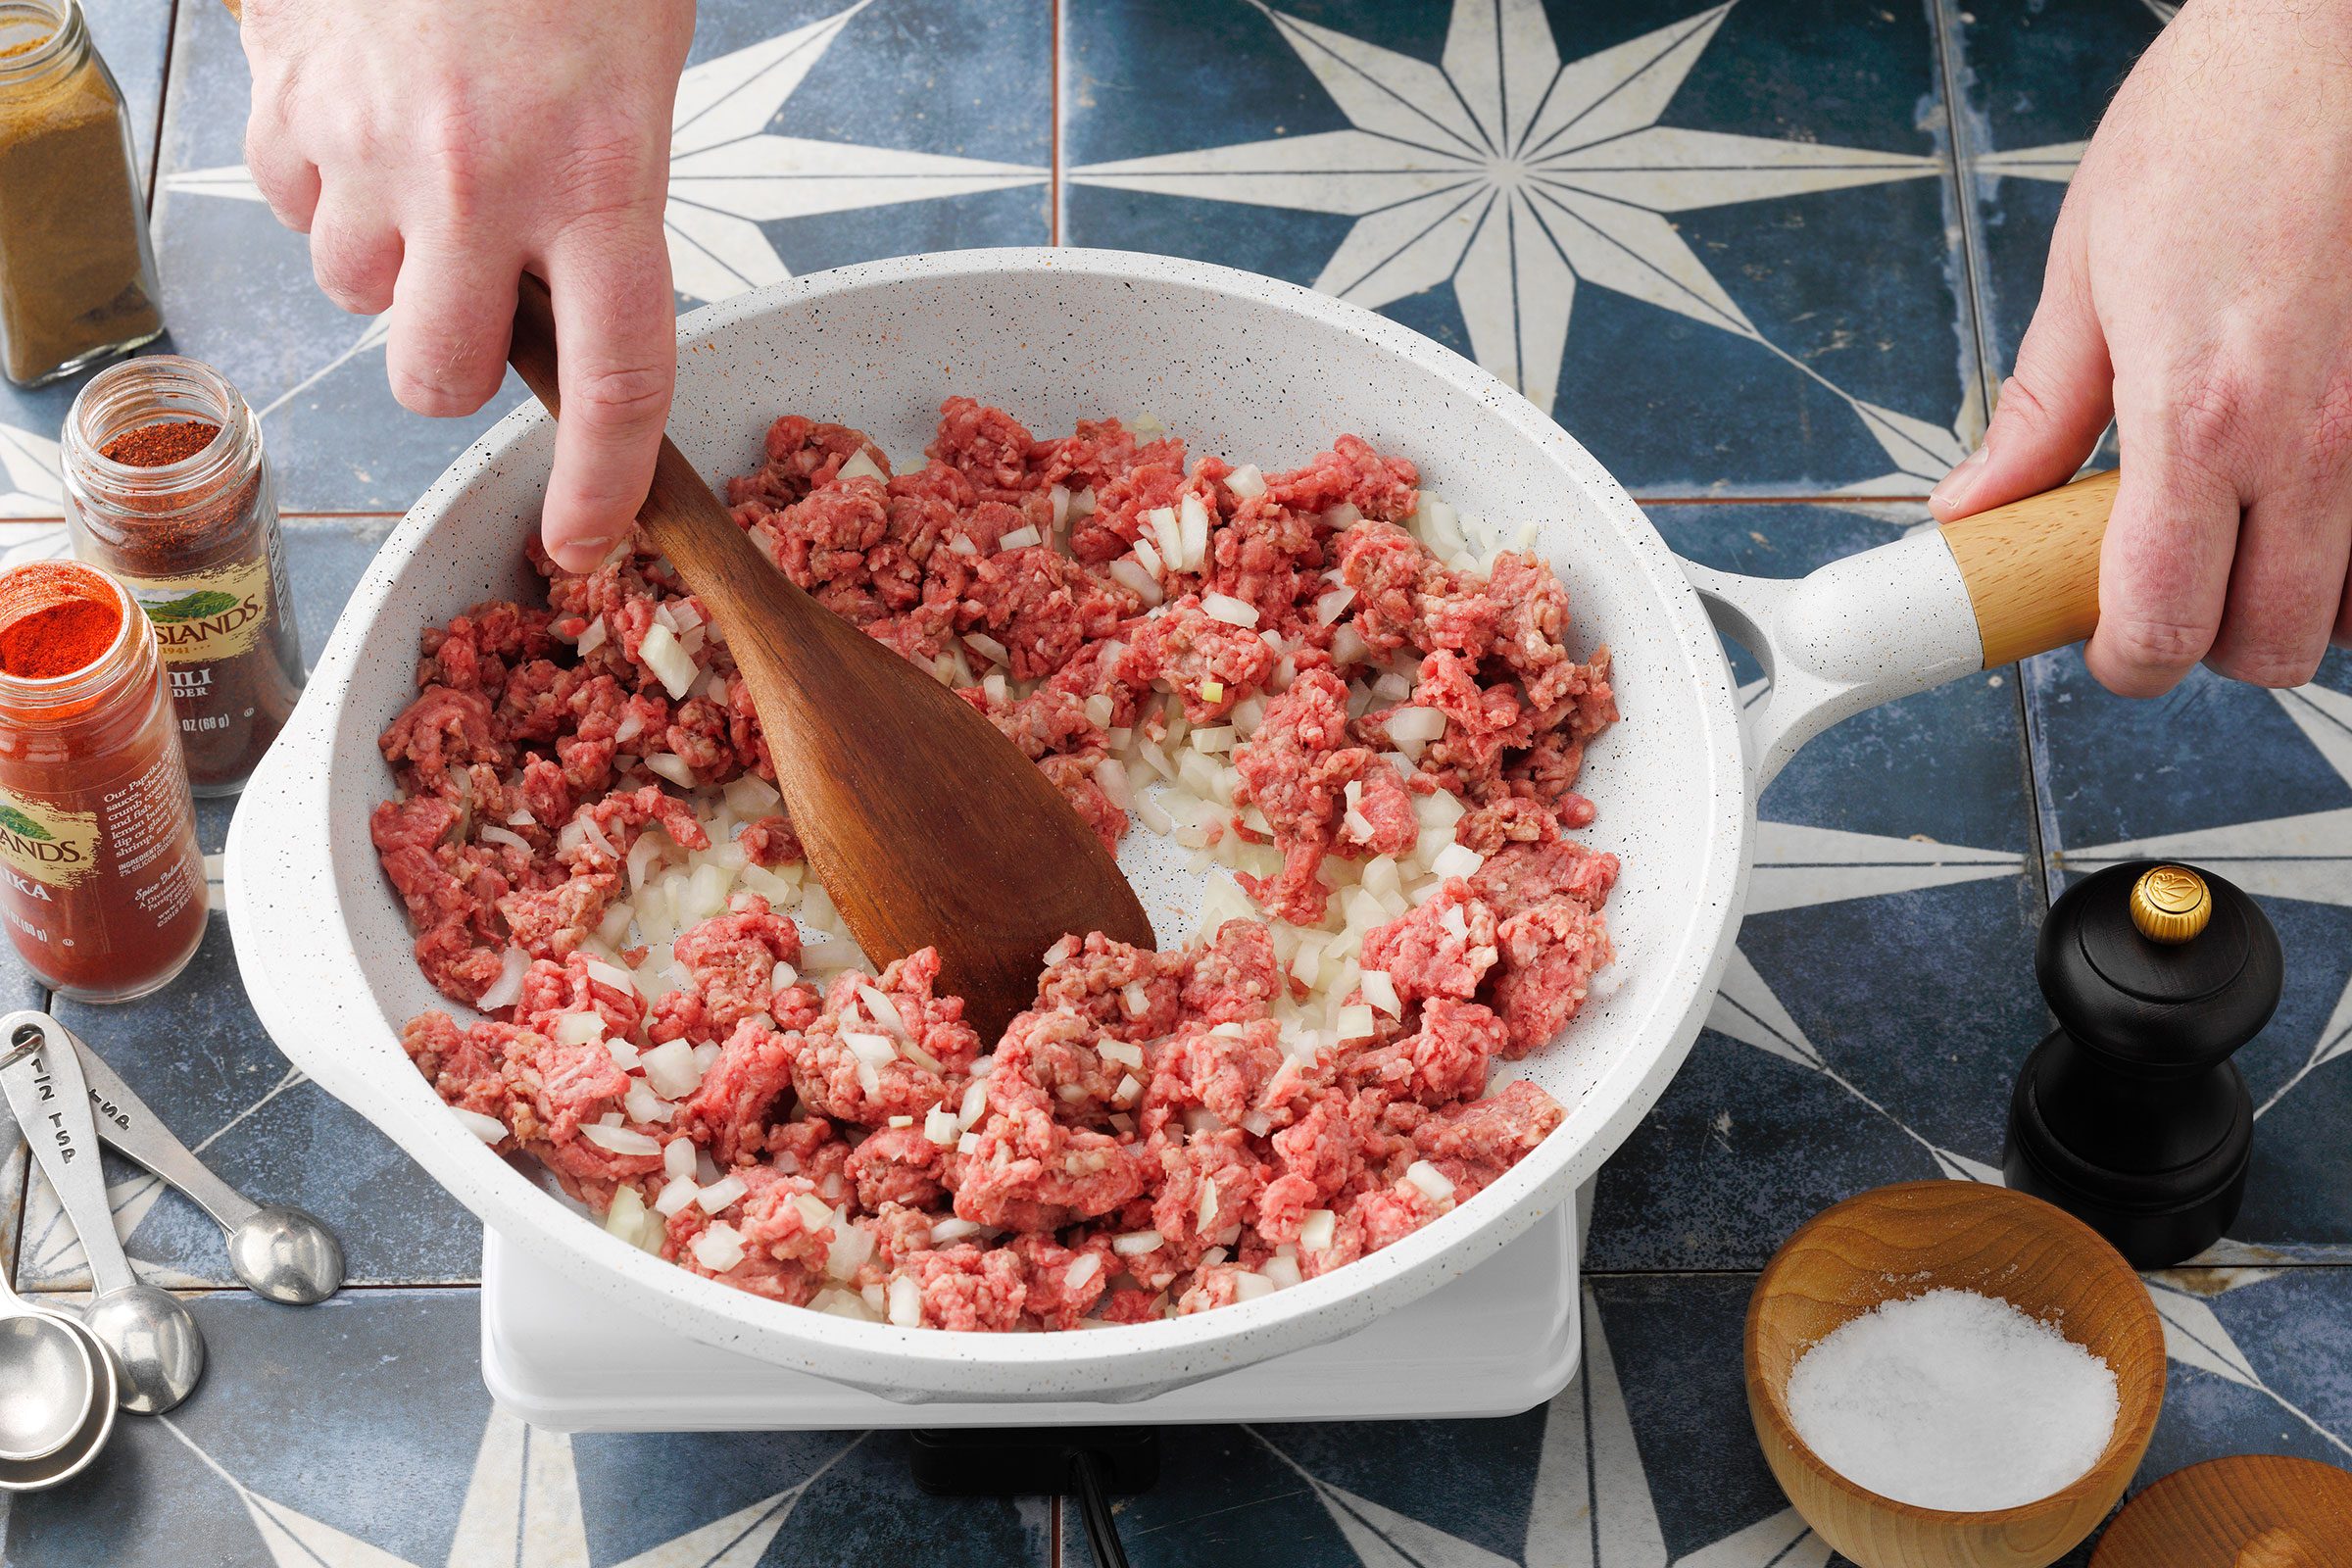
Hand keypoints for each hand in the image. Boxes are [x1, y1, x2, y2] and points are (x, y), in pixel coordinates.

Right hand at [238, 0, 694, 572]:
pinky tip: (362, 109)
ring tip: (423, 159)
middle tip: (476, 298)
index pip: (617, 381)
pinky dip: (321, 179)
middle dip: (452, 364)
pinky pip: (288, 199)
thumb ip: (604, 203)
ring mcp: (372, 143)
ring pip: (353, 290)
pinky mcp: (289, 96)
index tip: (581, 538)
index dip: (600, 482)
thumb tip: (566, 301)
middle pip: (437, 376)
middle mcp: (481, 183)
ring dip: (387, 258)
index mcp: (603, 180)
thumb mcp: (637, 80)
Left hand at [1928, 0, 2351, 694]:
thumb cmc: (2220, 120)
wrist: (2333, 30)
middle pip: (2271, 647)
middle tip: (2174, 584)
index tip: (2103, 641)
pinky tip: (2319, 492)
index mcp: (2202, 415)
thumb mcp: (2090, 269)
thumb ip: (2041, 411)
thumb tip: (1976, 506)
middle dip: (2209, 641)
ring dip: (2300, 595)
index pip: (2159, 620)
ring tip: (2249, 527)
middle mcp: (2318, 437)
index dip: (2119, 658)